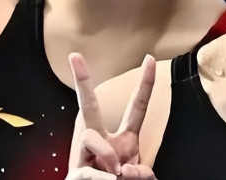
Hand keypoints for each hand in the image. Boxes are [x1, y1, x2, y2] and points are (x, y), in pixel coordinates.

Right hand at [68, 53, 157, 179]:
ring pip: (89, 136)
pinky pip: (88, 169)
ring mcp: (83, 157)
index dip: (145, 84)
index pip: (137, 108)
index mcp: (123, 140)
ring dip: (106, 155)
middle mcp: (101, 142)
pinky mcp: (75, 174)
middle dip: (82, 82)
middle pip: (89, 107)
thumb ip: (140, 173)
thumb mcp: (139, 178)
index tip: (151, 59)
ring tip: (114, 174)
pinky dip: (102, 178)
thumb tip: (123, 169)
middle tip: (74, 56)